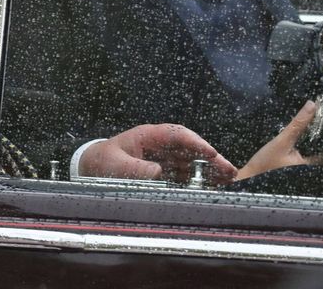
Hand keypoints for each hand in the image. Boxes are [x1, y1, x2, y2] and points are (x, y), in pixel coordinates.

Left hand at [79, 124, 236, 184]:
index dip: (196, 143)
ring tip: (229, 182)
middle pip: (190, 149)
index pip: (177, 134)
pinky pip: (184, 175)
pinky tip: (212, 189)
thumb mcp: (116, 164)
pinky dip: (199, 182)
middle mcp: (159, 146)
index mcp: (148, 136)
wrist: (91, 168)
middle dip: (211, 159)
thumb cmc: (102, 161)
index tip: (211, 153)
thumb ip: (136, 168)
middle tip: (231, 172)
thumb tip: (158, 173)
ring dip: (209, 172)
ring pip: (191, 163)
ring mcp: (163, 159)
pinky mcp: (163, 173)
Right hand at [235, 100, 322, 180]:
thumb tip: (311, 106)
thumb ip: (297, 124)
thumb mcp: (280, 143)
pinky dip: (319, 147)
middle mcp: (318, 173)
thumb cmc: (264, 166)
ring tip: (319, 127)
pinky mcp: (305, 172)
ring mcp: (312, 174)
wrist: (250, 182)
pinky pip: (319, 158)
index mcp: (317, 169)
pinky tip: (310, 138)